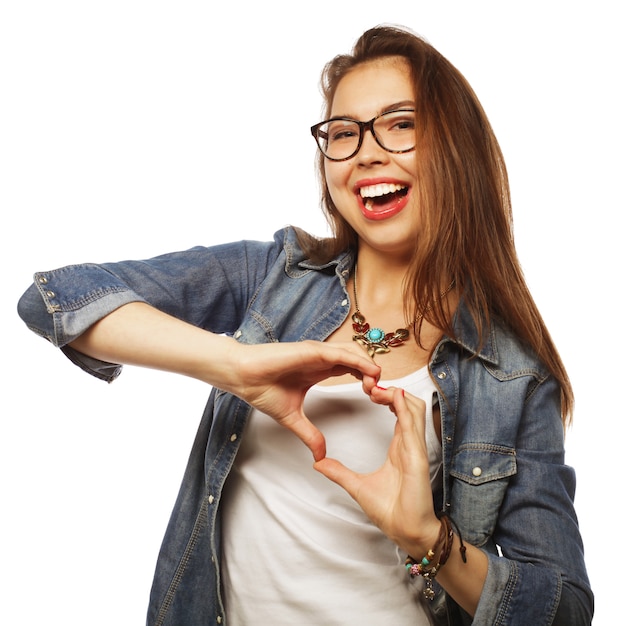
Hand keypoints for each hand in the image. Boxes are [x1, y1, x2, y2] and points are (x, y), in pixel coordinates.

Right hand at [232, 340, 380, 460]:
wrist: (243, 378)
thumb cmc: (262, 390)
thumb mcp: (293, 418)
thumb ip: (310, 435)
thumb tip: (320, 456)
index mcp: (320, 369)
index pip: (353, 368)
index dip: (367, 380)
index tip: (374, 398)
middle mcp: (322, 358)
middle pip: (359, 359)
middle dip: (372, 374)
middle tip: (378, 394)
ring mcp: (319, 352)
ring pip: (355, 352)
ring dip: (369, 367)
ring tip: (375, 386)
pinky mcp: (313, 350)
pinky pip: (343, 353)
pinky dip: (360, 362)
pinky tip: (370, 374)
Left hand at [313, 386, 439, 552]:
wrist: (405, 532)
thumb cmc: (390, 511)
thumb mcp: (356, 486)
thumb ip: (338, 472)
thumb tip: (318, 463)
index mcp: (399, 447)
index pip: (398, 412)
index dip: (386, 397)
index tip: (368, 391)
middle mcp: (408, 444)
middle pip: (408, 404)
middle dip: (391, 390)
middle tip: (371, 386)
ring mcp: (414, 448)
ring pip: (414, 409)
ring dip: (397, 395)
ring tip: (378, 389)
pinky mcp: (418, 457)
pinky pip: (413, 426)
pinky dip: (405, 408)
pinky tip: (394, 397)